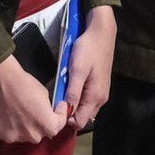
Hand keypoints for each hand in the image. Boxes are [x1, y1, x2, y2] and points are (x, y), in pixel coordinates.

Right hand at [0, 52, 64, 143]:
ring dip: (26, 126)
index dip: (60, 114)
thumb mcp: (45, 95)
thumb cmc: (24, 85)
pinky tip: (9, 115)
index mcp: (49, 126)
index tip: (59, 108)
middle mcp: (35, 136)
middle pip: (41, 131)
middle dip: (41, 122)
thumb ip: (47, 109)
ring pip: (25, 133)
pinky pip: (12, 132)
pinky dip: (12, 126)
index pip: (59, 124)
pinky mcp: (4, 135)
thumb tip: (45, 112)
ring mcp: (18, 137)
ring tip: (20, 112)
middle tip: (36, 111)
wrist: (2, 83)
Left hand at [61, 4, 117, 129]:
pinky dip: (79, 99)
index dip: (66, 121)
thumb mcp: (77, 70)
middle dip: (69, 115)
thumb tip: (66, 111)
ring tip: (60, 95)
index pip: (80, 122)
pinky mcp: (100, 86)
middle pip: (83, 117)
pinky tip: (70, 89)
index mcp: (95, 97)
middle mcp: (101, 99)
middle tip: (54, 103)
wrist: (101, 33)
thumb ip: (73, 92)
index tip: (53, 112)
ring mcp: (102, 92)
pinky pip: (88, 100)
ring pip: (86, 109)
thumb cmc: (88, 49)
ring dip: (74, 106)